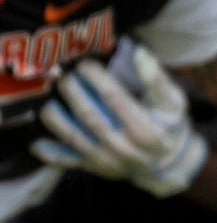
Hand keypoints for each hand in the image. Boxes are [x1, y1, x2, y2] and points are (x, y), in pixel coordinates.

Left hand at [35, 47, 206, 196]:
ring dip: (55, 117)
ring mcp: (108, 161)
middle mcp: (125, 149)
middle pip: (90, 116)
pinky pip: (67, 162)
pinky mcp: (95, 169)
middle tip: (64, 76)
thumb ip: (156, 78)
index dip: (96, 77)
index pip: (115, 98)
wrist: (167, 163)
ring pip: (73, 137)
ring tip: (49, 99)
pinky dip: (50, 153)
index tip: (86, 64)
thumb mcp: (173, 102)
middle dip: (72, 92)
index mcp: (146, 130)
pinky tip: (37, 142)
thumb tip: (140, 53)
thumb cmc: (168, 125)